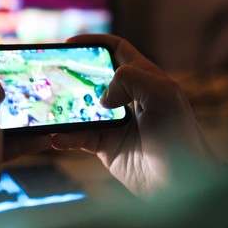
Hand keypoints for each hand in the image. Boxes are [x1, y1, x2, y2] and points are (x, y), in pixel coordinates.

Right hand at [52, 34, 219, 195]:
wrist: (180, 184)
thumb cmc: (178, 137)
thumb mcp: (163, 95)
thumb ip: (132, 78)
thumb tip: (103, 97)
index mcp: (144, 79)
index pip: (116, 50)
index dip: (93, 43)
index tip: (68, 44)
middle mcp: (127, 98)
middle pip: (93, 79)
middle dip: (72, 75)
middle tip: (51, 75)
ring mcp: (114, 123)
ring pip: (82, 109)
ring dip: (64, 109)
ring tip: (46, 109)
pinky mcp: (106, 146)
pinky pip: (80, 138)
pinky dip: (67, 138)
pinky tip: (56, 138)